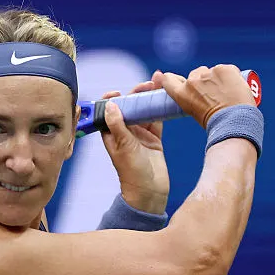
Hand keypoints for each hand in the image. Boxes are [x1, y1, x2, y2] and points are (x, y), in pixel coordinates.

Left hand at [99, 76, 169, 214]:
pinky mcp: (154, 137)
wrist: (150, 191)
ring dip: (149, 98)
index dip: (110, 100)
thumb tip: (110, 104)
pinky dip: (161, 108)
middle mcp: (125, 132)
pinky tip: (166, 96)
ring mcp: (140, 134)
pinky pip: (157, 118)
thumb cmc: (132, 172)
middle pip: (129, 107)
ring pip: (144, 110)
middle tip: (146, 84)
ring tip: (158, 84)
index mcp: (111, 134)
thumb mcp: (123, 147)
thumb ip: (118, 125)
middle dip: (136, 94)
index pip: (108, 112)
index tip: (116, 92)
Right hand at [155, 64, 256, 128]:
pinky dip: (230, 76)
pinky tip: (234, 87)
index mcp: (181, 94)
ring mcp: (208, 73)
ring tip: (226, 93)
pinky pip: (227, 69)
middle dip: (202, 81)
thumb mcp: (194, 112)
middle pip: (195, 74)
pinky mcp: (224, 69)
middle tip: (213, 93)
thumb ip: (191, 97)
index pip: (168, 79)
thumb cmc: (215, 122)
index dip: (169, 78)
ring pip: (211, 71)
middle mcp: (192, 81)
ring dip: (217, 78)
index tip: (171, 78)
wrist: (234, 121)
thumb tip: (197, 91)